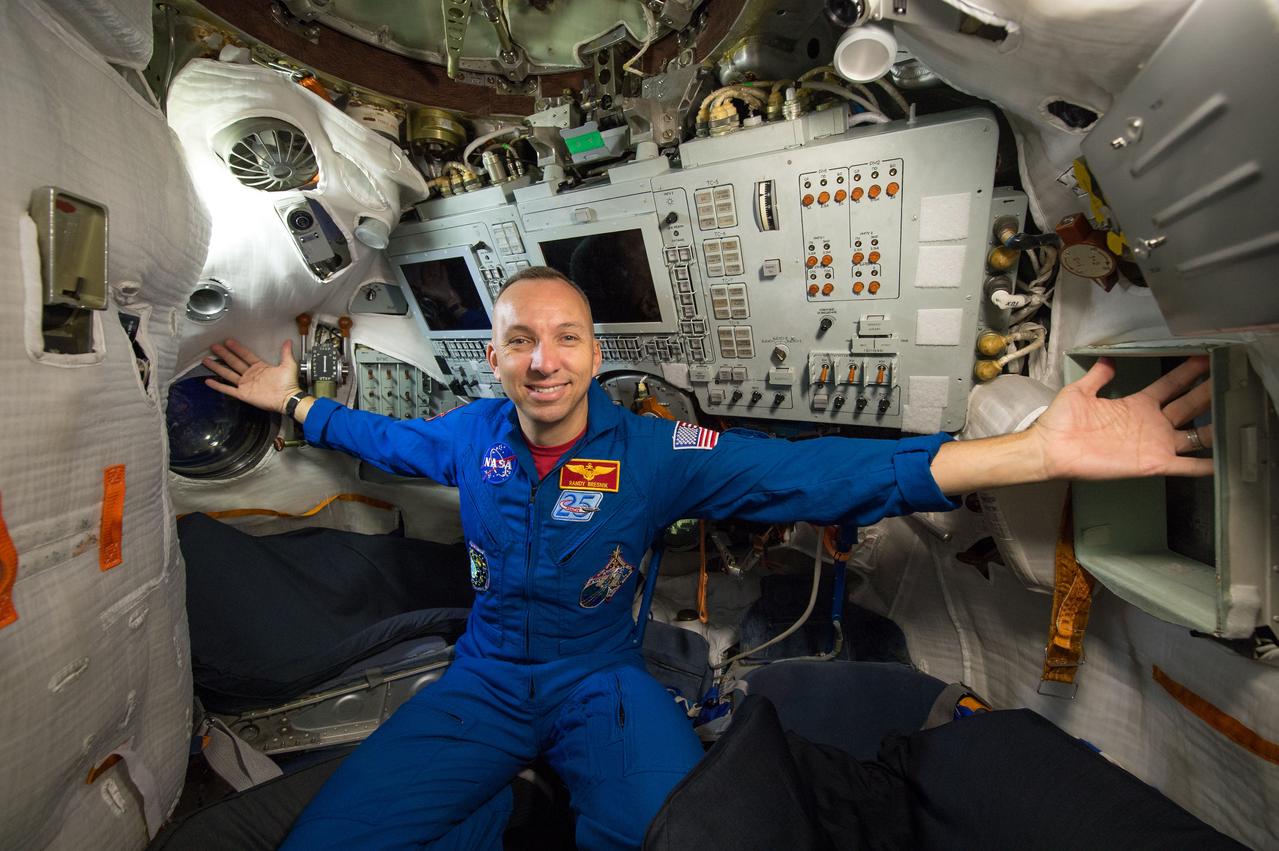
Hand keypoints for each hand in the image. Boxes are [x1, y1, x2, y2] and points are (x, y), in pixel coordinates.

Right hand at [203, 339, 301, 414]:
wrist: (287, 399)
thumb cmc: (289, 384)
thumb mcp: (288, 365)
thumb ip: (285, 353)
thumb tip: (288, 341)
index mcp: (260, 367)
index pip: (245, 355)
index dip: (237, 348)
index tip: (228, 341)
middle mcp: (251, 375)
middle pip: (233, 362)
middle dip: (223, 354)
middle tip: (213, 347)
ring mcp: (245, 384)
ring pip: (228, 374)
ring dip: (217, 367)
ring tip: (206, 360)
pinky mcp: (243, 394)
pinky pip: (228, 389)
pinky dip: (218, 386)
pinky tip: (209, 381)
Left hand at [1028, 356, 1213, 480]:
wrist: (1050, 449)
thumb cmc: (1061, 422)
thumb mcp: (1080, 391)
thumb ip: (1098, 376)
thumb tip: (1108, 359)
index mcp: (1136, 404)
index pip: (1170, 385)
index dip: (1187, 372)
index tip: (1205, 358)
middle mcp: (1150, 424)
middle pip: (1188, 406)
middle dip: (1208, 392)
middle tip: (1229, 378)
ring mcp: (1153, 444)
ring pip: (1193, 434)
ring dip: (1214, 426)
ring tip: (1235, 414)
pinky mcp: (1152, 464)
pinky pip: (1184, 466)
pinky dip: (1204, 465)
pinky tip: (1223, 462)